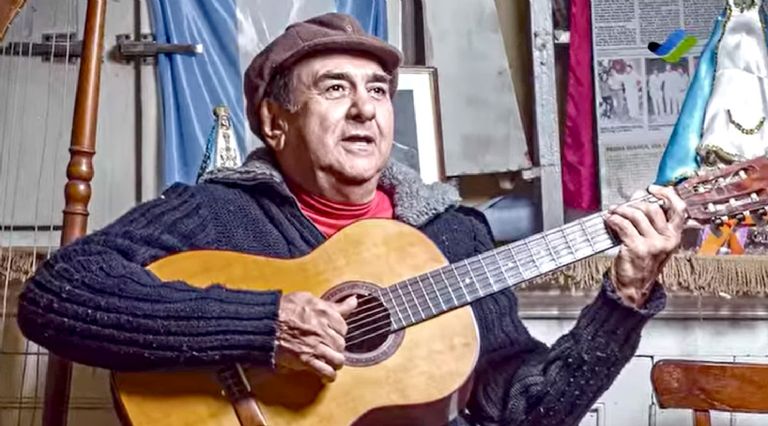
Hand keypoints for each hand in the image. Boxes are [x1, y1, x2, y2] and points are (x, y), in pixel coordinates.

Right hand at [274, 292, 356, 382]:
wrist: (265, 324)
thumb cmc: (282, 310)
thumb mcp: (310, 300)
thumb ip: (334, 304)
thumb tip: (353, 301)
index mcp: (326, 314)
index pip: (343, 327)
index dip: (337, 332)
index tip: (333, 333)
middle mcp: (324, 330)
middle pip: (341, 344)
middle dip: (336, 347)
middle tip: (328, 346)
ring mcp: (317, 346)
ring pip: (338, 359)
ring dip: (334, 361)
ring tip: (329, 361)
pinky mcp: (307, 360)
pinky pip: (326, 371)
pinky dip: (328, 376)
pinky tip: (326, 375)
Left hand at [605, 185, 686, 307]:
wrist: (634, 288)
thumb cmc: (642, 264)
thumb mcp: (655, 243)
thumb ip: (651, 222)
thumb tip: (639, 197)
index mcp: (675, 236)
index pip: (679, 209)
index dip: (666, 194)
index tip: (653, 189)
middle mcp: (667, 240)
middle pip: (652, 208)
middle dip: (634, 203)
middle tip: (623, 206)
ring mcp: (653, 244)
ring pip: (636, 214)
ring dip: (621, 210)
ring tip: (613, 212)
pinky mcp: (637, 248)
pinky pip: (623, 225)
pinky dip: (613, 219)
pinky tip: (608, 220)